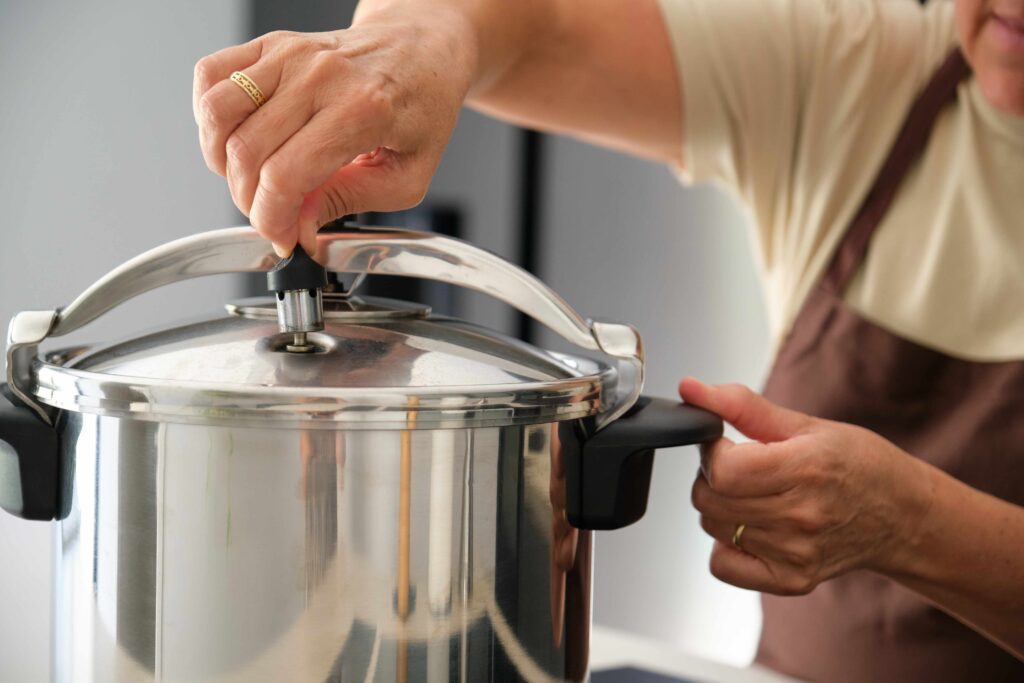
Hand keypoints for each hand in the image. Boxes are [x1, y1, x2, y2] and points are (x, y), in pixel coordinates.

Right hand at [192, 6, 475, 254]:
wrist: (422, 49)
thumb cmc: (420, 108)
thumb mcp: (406, 177)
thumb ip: (347, 203)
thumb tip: (298, 228)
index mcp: (363, 110)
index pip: (286, 176)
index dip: (272, 219)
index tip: (281, 237)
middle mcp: (321, 75)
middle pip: (247, 152)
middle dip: (250, 200)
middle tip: (273, 213)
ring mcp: (291, 54)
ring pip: (218, 114)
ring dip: (221, 160)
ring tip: (251, 177)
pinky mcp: (271, 43)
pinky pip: (211, 76)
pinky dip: (209, 116)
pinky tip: (236, 137)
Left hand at [678, 378, 933, 595]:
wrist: (903, 516)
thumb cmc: (858, 464)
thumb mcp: (807, 424)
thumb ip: (742, 405)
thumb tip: (689, 388)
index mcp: (807, 469)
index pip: (723, 471)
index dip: (711, 452)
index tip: (724, 442)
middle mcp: (802, 517)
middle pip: (709, 499)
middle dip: (710, 475)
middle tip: (740, 466)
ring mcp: (796, 554)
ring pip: (712, 526)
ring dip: (719, 506)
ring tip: (754, 494)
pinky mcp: (791, 581)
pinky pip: (722, 564)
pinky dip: (726, 544)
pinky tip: (753, 526)